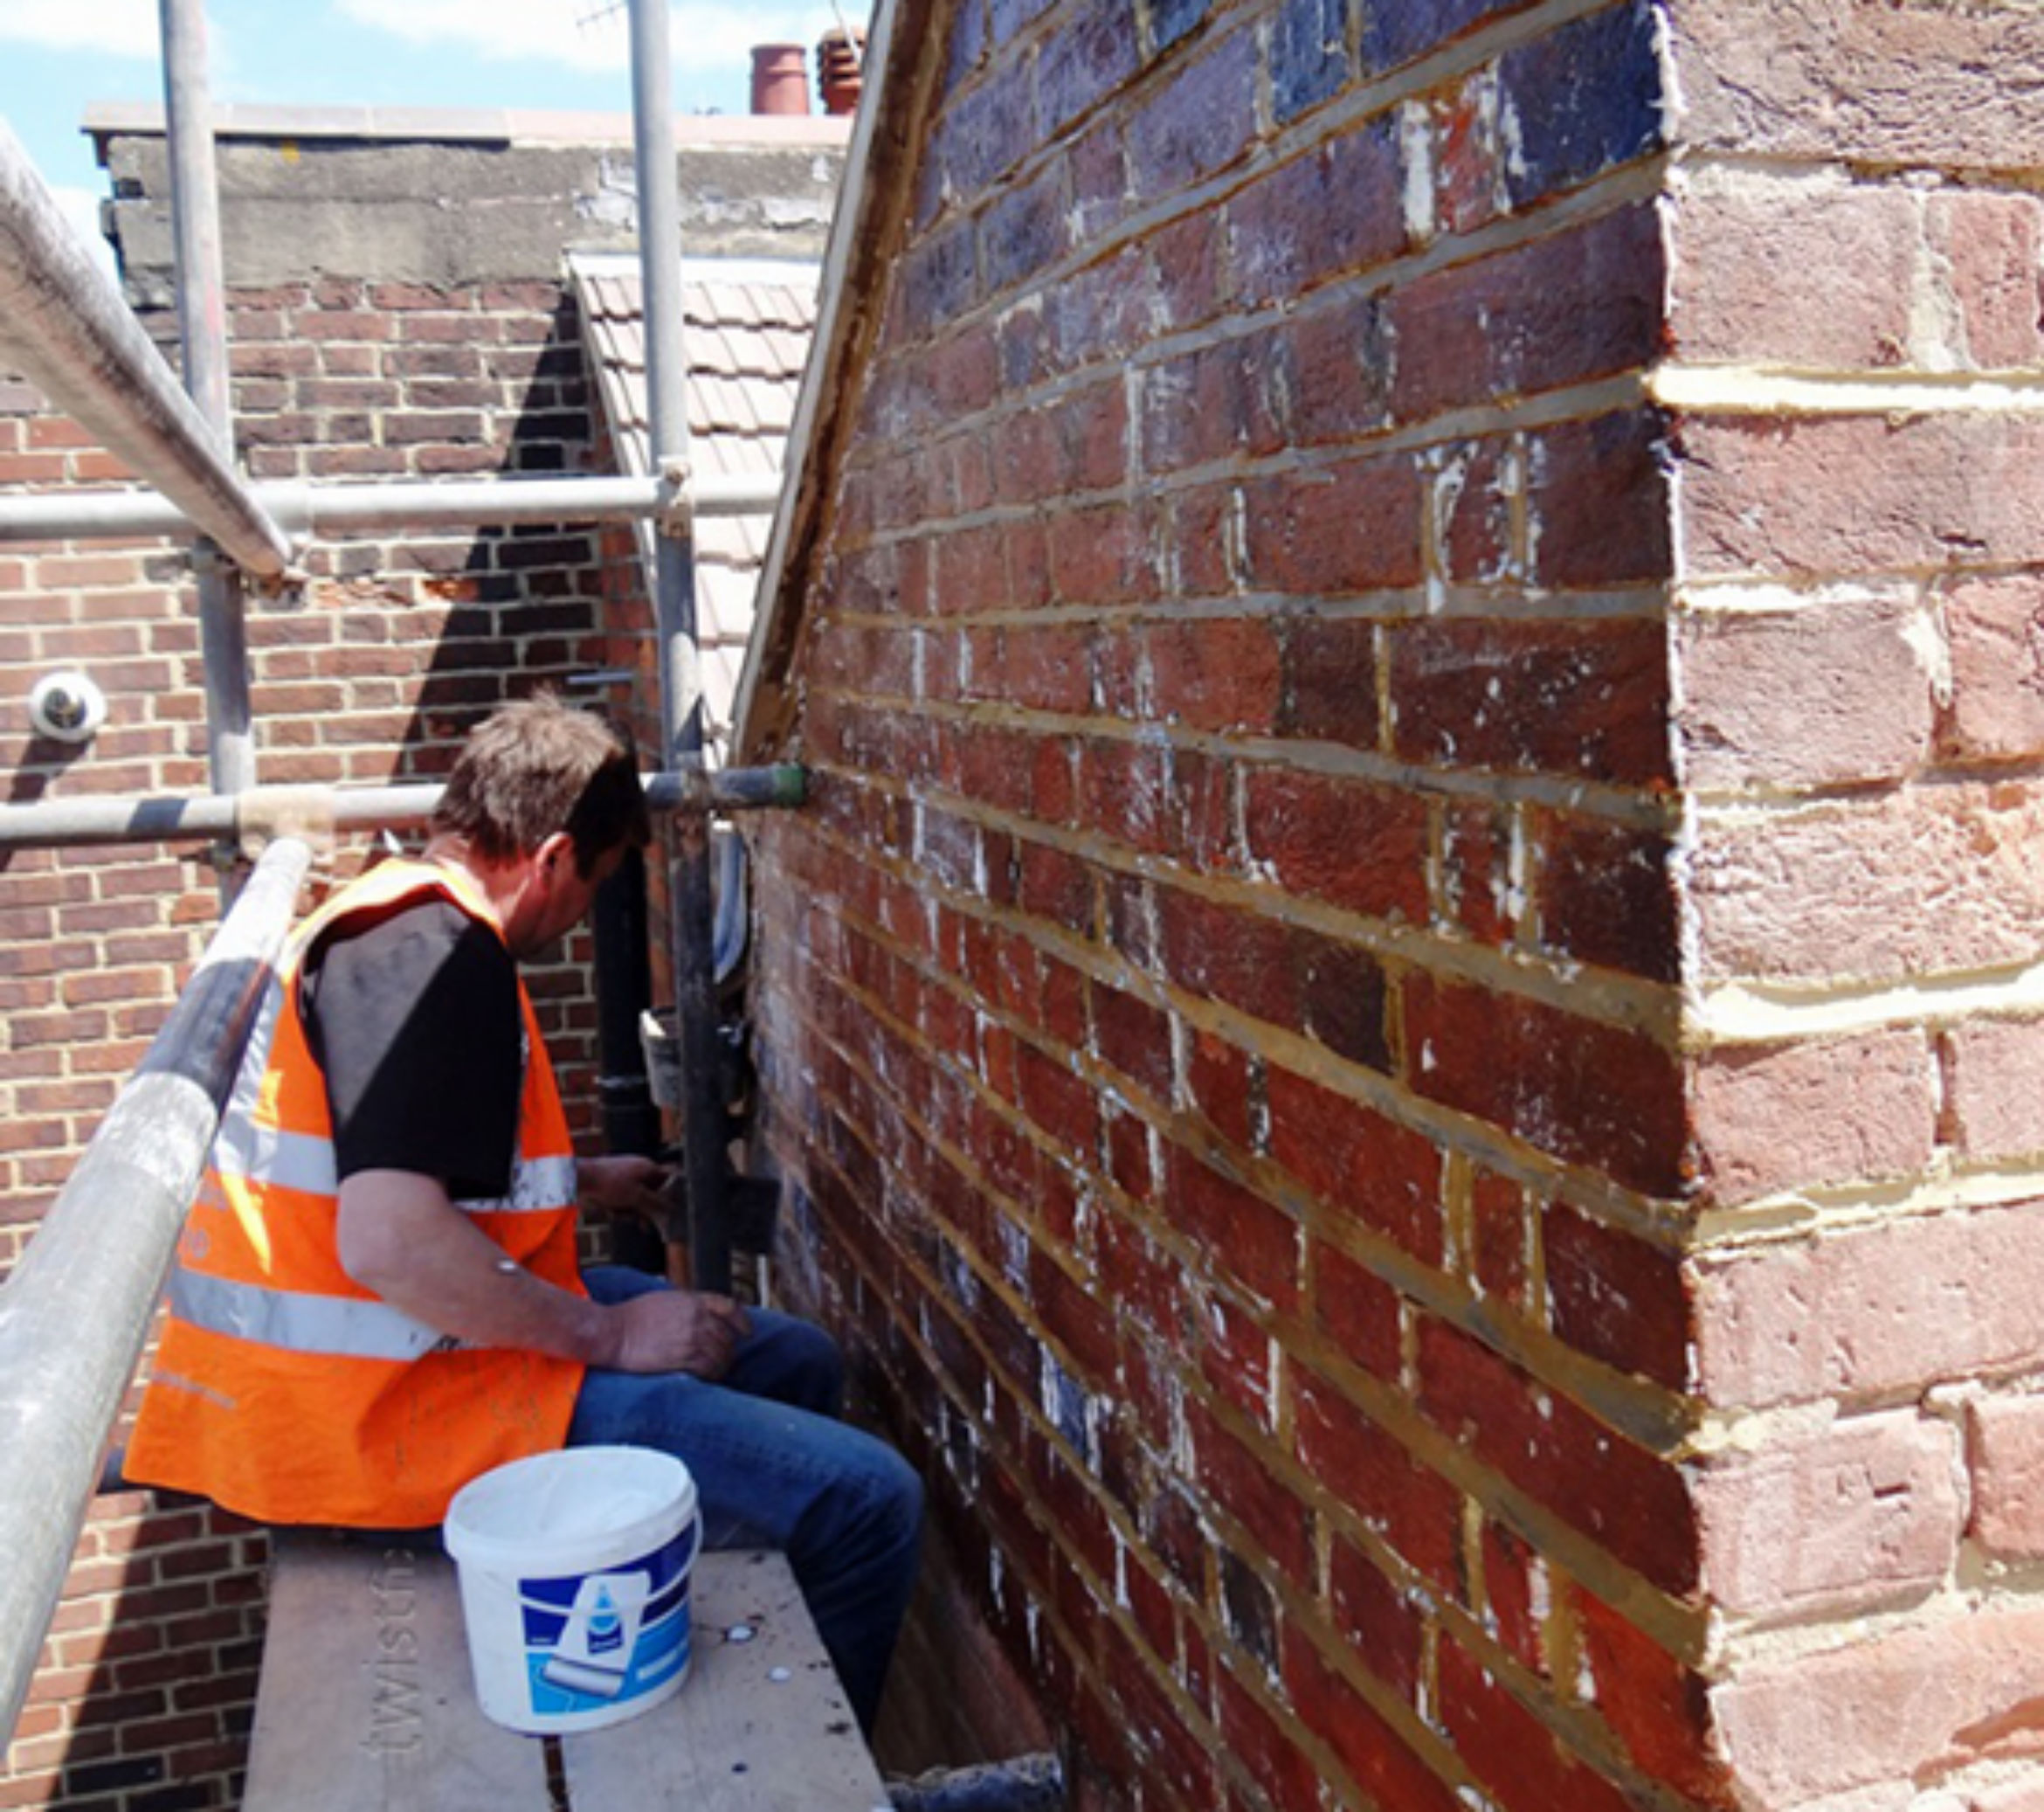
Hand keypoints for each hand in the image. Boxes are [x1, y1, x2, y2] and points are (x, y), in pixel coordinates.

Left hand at [578, 1154, 671, 1225]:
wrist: (578, 1181)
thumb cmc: (609, 1183)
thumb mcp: (636, 1196)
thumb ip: (656, 1203)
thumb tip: (673, 1209)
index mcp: (647, 1167)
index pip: (668, 1179)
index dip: (672, 1195)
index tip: (673, 1211)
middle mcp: (637, 1172)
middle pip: (652, 1195)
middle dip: (647, 1210)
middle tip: (645, 1224)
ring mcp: (624, 1181)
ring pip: (637, 1202)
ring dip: (630, 1212)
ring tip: (620, 1213)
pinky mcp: (612, 1190)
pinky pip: (623, 1204)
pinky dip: (618, 1210)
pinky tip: (610, 1211)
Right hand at [602, 1289, 749, 1379]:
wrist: (613, 1333)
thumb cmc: (631, 1317)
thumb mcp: (663, 1298)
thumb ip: (686, 1304)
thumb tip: (697, 1313)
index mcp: (692, 1300)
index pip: (729, 1307)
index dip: (742, 1321)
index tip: (747, 1331)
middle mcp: (697, 1317)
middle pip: (727, 1335)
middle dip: (729, 1348)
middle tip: (726, 1358)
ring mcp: (692, 1337)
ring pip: (721, 1353)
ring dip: (723, 1364)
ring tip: (719, 1371)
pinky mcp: (684, 1357)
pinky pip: (709, 1368)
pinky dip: (713, 1374)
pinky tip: (709, 1377)